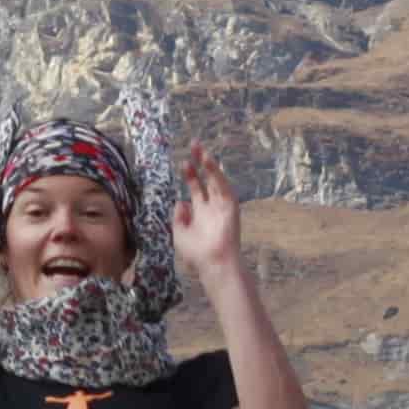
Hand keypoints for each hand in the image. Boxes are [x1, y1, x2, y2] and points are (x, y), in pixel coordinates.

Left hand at [168, 143, 247, 282]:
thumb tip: (180, 202)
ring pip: (215, 180)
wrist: (213, 263)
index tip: (183, 163)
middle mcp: (212, 207)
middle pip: (206, 180)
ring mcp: (222, 206)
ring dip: (209, 165)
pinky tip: (209, 162)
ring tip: (200, 150)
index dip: (190, 175)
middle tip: (194, 146)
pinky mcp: (230, 206)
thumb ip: (178, 217)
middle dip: (199, 163)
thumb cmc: (196, 253)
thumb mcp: (179, 233)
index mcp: (200, 213)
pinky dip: (216, 174)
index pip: (195, 189)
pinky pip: (223, 186)